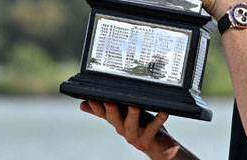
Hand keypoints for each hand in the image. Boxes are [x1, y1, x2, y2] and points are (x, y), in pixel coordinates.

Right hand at [80, 100, 196, 159]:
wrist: (159, 146)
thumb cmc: (142, 125)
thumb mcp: (125, 114)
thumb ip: (108, 109)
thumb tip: (83, 104)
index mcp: (117, 122)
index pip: (104, 114)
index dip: (96, 108)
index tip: (90, 100)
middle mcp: (123, 130)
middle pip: (114, 120)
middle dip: (111, 111)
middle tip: (109, 102)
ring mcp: (134, 137)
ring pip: (130, 127)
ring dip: (132, 116)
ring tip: (134, 107)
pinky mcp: (147, 141)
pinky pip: (152, 129)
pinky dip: (158, 120)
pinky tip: (163, 112)